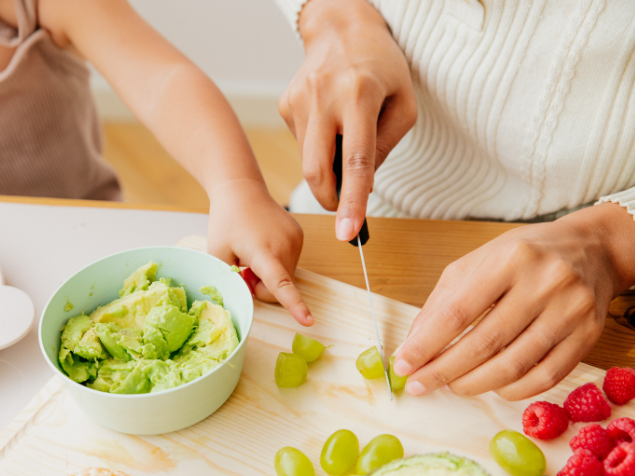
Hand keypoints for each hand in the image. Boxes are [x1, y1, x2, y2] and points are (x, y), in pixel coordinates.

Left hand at [208, 178, 312, 325]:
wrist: (242, 190)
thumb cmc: (226, 222)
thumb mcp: (217, 254)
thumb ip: (231, 279)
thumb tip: (249, 294)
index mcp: (263, 251)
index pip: (281, 284)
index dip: (295, 304)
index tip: (309, 320)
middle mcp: (285, 246)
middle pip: (279, 288)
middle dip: (261, 287)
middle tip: (243, 269)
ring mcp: (296, 241)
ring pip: (286, 277)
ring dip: (269, 274)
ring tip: (252, 254)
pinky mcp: (299, 237)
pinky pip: (289, 264)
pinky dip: (276, 263)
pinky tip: (262, 246)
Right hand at [279, 0, 415, 240]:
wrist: (341, 28)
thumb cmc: (381, 66)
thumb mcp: (403, 103)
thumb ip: (385, 146)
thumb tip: (361, 184)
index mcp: (359, 95)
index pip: (355, 161)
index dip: (352, 202)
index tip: (348, 234)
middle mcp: (323, 98)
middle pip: (317, 170)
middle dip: (331, 199)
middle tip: (344, 208)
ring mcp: (299, 102)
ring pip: (308, 161)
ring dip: (328, 168)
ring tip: (345, 139)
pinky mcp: (286, 105)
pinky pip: (302, 144)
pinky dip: (319, 148)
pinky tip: (330, 124)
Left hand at [392, 203, 634, 400]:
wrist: (592, 250)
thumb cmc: (525, 256)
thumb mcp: (476, 263)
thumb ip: (442, 302)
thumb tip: (412, 345)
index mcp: (510, 259)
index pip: (458, 312)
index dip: (426, 345)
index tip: (403, 365)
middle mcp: (545, 283)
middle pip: (484, 343)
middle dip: (443, 371)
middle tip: (420, 384)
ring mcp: (571, 311)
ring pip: (514, 365)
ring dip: (473, 384)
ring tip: (452, 386)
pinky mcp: (588, 336)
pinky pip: (545, 377)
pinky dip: (512, 390)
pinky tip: (492, 387)